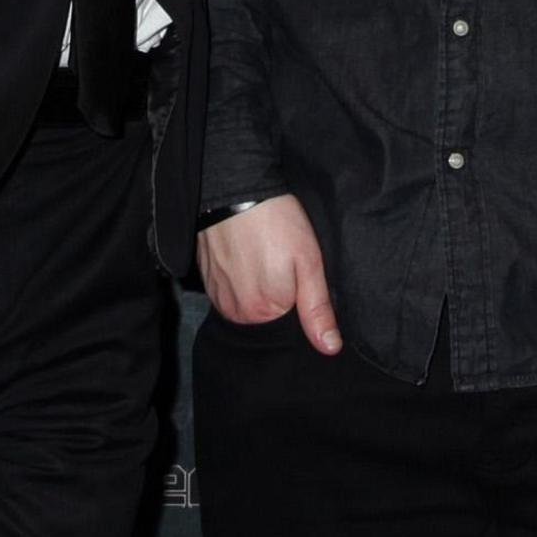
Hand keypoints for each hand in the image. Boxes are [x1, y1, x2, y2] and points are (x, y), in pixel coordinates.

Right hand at [199, 197, 341, 353]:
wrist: (235, 187)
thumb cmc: (276, 222)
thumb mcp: (308, 263)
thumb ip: (317, 309)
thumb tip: (330, 348)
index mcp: (263, 312)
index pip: (290, 324)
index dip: (300, 302)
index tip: (300, 276)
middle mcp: (236, 312)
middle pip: (267, 315)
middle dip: (279, 296)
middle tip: (281, 262)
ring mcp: (217, 296)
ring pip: (248, 302)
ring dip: (257, 288)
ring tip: (264, 257)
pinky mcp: (207, 279)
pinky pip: (230, 290)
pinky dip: (240, 279)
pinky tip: (248, 256)